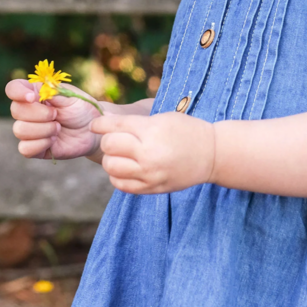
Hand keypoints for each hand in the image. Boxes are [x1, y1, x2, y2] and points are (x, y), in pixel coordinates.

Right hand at [6, 78, 102, 160]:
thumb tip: (36, 88)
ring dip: (42, 129)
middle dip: (39, 113)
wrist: (92, 130)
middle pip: (16, 110)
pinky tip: (54, 140)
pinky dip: (41, 144)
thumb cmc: (81, 109)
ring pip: (19, 130)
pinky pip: (25, 148)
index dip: (17, 92)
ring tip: (58, 128)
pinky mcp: (34, 148)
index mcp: (34, 93)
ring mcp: (29, 130)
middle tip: (56, 114)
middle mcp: (28, 111)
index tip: (32, 97)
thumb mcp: (71, 96)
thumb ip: (53, 91)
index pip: (13, 88)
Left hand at [90, 111, 215, 193]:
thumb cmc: (186, 130)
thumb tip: (107, 123)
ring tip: (120, 154)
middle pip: (109, 146)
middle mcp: (148, 153)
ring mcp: (149, 173)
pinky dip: (118, 176)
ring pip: (111, 167)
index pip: (114, 126)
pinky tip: (126, 168)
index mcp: (151, 130)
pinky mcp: (152, 188)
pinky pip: (121, 185)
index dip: (100, 124)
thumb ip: (136, 122)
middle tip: (113, 138)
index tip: (95, 124)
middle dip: (107, 140)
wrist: (211, 154)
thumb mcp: (163, 118)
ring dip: (111, 159)